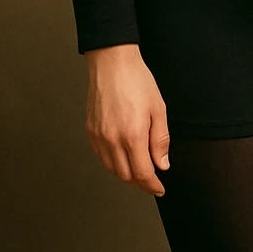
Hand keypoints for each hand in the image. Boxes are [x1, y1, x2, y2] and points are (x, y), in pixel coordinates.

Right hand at [83, 44, 169, 196]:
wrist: (112, 63)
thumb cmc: (137, 81)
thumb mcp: (158, 110)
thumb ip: (160, 140)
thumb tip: (162, 164)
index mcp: (132, 135)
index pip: (142, 172)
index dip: (152, 185)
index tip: (159, 188)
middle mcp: (112, 139)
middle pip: (125, 175)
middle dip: (140, 182)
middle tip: (152, 180)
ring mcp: (98, 136)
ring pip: (111, 168)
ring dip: (126, 174)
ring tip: (139, 171)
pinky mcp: (90, 130)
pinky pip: (101, 156)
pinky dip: (112, 163)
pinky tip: (122, 158)